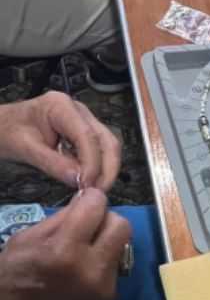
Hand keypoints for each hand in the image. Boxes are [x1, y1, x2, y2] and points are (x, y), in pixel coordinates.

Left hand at [0, 92, 121, 190]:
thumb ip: (52, 163)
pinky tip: (88, 181)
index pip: (87, 136)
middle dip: (107, 169)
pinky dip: (98, 169)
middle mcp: (77, 111)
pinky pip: (100, 152)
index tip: (87, 185)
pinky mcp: (84, 134)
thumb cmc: (8, 131)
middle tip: (98, 192)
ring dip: (106, 170)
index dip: (92, 163)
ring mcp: (84, 121)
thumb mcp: (24, 148)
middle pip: (106, 141)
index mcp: (60, 106)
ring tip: (94, 190)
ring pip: (108, 147)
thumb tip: (79, 180)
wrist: (1, 127)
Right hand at [0, 189, 130, 299]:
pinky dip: (103, 261)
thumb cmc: (14, 272)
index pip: (98, 206)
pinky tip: (84, 269)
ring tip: (85, 249)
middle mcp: (90, 269)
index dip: (91, 199)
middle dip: (106, 219)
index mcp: (64, 250)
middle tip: (89, 225)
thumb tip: (88, 199)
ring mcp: (103, 286)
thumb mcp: (29, 236)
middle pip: (122, 225)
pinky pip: (115, 266)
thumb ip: (63, 216)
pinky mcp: (109, 298)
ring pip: (122, 246)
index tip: (85, 203)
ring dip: (106, 241)